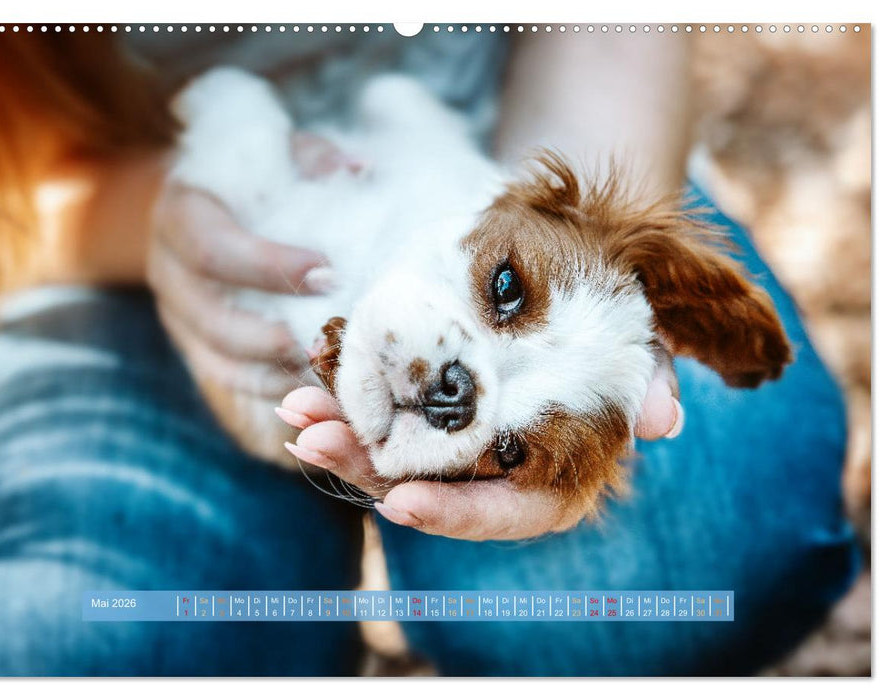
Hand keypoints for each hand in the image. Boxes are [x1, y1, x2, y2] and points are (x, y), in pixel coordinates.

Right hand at [147, 133, 358, 398]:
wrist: (200, 207)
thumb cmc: (252, 178)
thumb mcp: (275, 154)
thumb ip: (310, 158)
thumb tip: (359, 168)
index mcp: (181, 212)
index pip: (212, 248)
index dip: (266, 266)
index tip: (328, 273)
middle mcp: (168, 268)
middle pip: (210, 317)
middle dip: (268, 335)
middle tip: (323, 340)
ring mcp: (177, 314)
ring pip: (214, 359)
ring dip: (271, 373)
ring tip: (321, 375)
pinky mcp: (193, 344)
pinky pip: (224, 378)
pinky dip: (268, 389)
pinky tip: (311, 388)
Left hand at [274, 361, 683, 540]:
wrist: (582, 287)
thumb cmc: (614, 330)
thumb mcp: (640, 351)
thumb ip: (650, 383)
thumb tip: (664, 420)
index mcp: (553, 476)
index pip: (506, 515)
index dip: (455, 515)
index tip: (401, 503)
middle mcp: (498, 470)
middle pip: (430, 489)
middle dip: (369, 471)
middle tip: (317, 440)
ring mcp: (457, 443)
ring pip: (393, 455)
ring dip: (342, 436)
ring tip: (296, 408)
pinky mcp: (429, 408)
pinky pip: (385, 415)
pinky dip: (348, 399)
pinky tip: (307, 377)